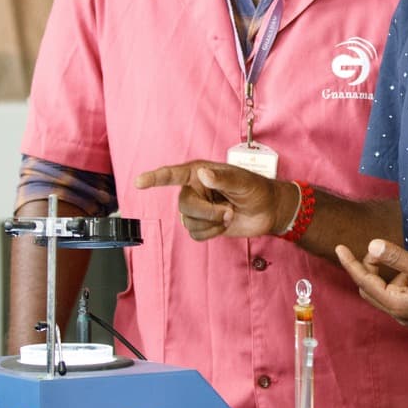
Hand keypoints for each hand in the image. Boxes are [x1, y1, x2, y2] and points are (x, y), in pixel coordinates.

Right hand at [134, 160, 289, 239]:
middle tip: (228, 211)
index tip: (140, 182)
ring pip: (189, 222)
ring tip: (230, 214)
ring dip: (212, 223)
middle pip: (184, 205)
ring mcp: (198, 208)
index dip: (155, 178)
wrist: (267, 211)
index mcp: (199, 173)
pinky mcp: (203, 224)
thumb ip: (223, 179)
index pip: (173, 175)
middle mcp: (194, 189)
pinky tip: (223, 226)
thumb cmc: (256, 189)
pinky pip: (195, 234)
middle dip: (206, 212)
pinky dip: (211, 233)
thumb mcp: (243, 182)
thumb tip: (203, 174)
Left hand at [335, 238, 407, 329]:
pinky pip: (402, 293)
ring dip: (392, 274)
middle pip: (372, 290)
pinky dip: (404, 280)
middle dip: (370, 268)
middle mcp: (401, 315)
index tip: (339, 248)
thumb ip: (398, 258)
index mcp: (398, 306)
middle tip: (379, 250)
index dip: (352, 264)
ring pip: (388, 291)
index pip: (366, 283)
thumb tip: (372, 245)